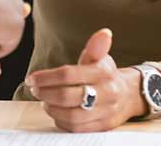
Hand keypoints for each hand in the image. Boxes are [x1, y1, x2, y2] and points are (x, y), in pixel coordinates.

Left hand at [25, 28, 144, 131]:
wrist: (128, 96)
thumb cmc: (106, 75)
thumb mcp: (101, 58)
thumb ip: (96, 47)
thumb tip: (104, 33)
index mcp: (104, 73)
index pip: (68, 75)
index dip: (46, 77)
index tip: (32, 78)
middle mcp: (108, 93)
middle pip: (67, 97)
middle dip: (45, 93)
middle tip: (35, 90)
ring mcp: (106, 112)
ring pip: (71, 116)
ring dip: (51, 108)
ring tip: (44, 100)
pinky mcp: (103, 127)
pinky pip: (77, 128)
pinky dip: (61, 121)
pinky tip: (56, 112)